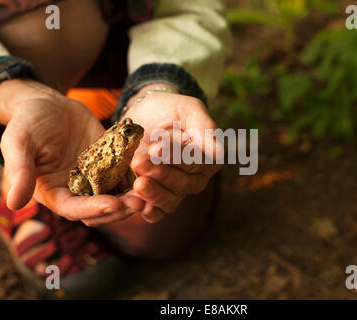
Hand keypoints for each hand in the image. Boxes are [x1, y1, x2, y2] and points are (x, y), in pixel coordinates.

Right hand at [0, 79, 143, 225]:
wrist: (50, 104)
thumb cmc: (29, 121)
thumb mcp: (19, 141)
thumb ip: (19, 171)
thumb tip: (13, 204)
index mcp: (53, 192)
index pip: (74, 209)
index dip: (94, 209)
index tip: (115, 204)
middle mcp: (76, 190)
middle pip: (100, 209)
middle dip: (120, 209)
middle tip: (140, 202)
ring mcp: (95, 179)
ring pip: (117, 196)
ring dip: (133, 197)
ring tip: (153, 191)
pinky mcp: (110, 166)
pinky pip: (125, 176)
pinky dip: (138, 178)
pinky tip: (154, 173)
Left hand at [122, 84, 222, 222]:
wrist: (145, 116)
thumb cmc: (170, 109)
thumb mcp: (188, 108)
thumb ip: (204, 126)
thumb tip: (219, 152)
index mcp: (208, 157)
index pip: (196, 161)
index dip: (176, 156)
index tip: (156, 147)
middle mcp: (195, 178)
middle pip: (184, 183)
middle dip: (161, 173)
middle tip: (139, 161)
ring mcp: (175, 190)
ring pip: (171, 201)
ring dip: (154, 194)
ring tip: (138, 183)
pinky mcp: (156, 198)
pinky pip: (157, 212)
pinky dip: (149, 211)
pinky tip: (138, 205)